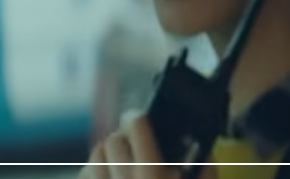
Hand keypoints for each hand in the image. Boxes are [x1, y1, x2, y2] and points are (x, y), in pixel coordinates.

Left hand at [78, 112, 216, 178]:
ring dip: (106, 155)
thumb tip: (206, 153)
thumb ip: (206, 174)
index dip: (136, 117)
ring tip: (118, 161)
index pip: (136, 128)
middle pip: (112, 141)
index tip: (138, 117)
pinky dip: (94, 173)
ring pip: (93, 158)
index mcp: (152, 176)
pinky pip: (83, 177)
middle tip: (133, 143)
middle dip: (122, 139)